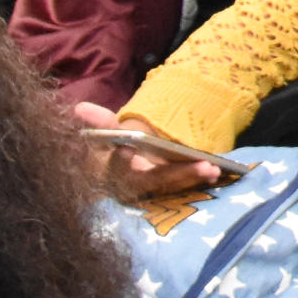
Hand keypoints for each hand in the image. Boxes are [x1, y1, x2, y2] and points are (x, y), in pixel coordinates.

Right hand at [70, 99, 218, 200]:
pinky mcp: (165, 188)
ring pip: (171, 186)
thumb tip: (79, 108)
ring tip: (213, 169)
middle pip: (154, 181)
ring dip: (192, 178)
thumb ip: (98, 122)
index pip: (118, 168)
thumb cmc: (112, 148)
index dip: (120, 159)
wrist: (117, 163)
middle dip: (177, 174)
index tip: (129, 149)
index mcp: (114, 172)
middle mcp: (133, 185)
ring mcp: (150, 189)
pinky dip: (198, 180)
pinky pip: (182, 186)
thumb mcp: (105, 134)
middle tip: (203, 166)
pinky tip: (218, 172)